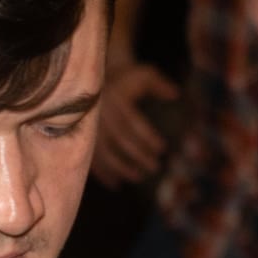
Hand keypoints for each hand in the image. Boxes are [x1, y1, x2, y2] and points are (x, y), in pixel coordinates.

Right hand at [94, 60, 181, 187]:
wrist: (95, 79)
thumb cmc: (126, 79)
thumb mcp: (143, 74)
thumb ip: (159, 84)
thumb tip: (175, 94)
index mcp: (117, 99)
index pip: (133, 121)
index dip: (148, 136)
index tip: (162, 149)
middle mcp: (101, 114)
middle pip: (120, 139)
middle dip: (138, 155)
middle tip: (155, 168)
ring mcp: (89, 127)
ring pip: (104, 151)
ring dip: (120, 168)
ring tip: (137, 177)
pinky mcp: (81, 137)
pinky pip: (91, 157)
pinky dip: (102, 172)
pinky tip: (115, 184)